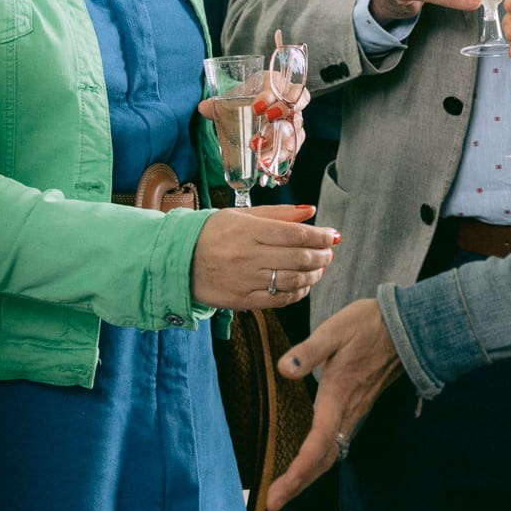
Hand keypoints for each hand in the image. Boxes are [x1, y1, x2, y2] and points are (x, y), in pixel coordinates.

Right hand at [189, 205, 340, 311]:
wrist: (178, 261)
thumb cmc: (211, 233)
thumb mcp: (241, 216)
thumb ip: (278, 214)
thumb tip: (310, 211)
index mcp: (249, 230)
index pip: (295, 234)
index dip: (319, 236)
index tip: (332, 236)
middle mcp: (248, 255)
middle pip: (298, 257)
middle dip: (321, 255)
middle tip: (329, 252)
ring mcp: (245, 280)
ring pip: (292, 280)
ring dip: (313, 275)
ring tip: (319, 268)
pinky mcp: (242, 300)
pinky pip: (279, 299)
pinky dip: (297, 293)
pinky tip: (303, 285)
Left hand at [268, 297, 404, 508]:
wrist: (407, 328)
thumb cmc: (367, 326)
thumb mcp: (334, 331)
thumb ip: (308, 351)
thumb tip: (284, 370)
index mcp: (338, 396)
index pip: (317, 445)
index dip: (296, 473)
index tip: (276, 493)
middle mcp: (348, 412)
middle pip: (323, 460)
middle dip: (298, 484)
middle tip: (272, 503)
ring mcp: (355, 412)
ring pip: (331, 454)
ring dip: (308, 475)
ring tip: (284, 490)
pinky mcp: (357, 408)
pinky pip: (337, 443)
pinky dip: (319, 460)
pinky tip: (307, 462)